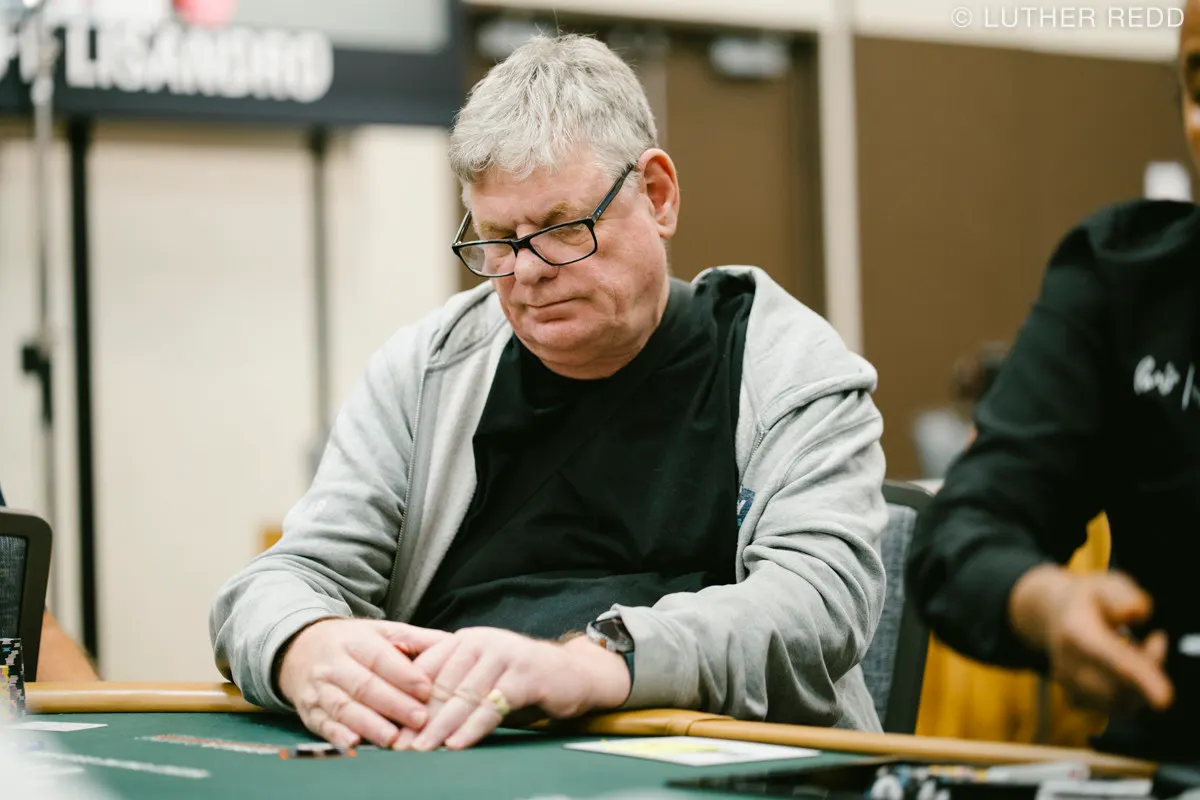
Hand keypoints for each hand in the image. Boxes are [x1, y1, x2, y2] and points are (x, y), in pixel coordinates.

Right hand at [277, 619, 449, 749]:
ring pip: (343, 707)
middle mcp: (334, 664)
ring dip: (368, 724)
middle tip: (420, 719)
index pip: (380, 658)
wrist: (300, 649)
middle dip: (393, 703)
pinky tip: (353, 744)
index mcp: (355, 641)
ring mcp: (319, 690)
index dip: (403, 675)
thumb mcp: (382, 631)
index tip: (427, 690)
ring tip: (392, 738)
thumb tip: (455, 643)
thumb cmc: (353, 642)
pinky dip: (337, 736)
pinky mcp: (310, 712)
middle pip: (364, 685)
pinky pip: (323, 725)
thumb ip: (416, 639)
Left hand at [390, 626, 631, 751]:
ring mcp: (505, 655)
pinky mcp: (526, 675)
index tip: (389, 727)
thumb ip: (450, 686)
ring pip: (464, 694)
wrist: (573, 674)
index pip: (427, 668)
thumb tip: (408, 717)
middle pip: (442, 683)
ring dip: (441, 726)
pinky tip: (457, 743)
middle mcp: (482, 641)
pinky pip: (493, 704)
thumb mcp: (481, 677)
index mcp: (465, 640)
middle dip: (419, 718)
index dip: (405, 699)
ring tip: (422, 749)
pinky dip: (473, 727)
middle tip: (400, 745)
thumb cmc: (519, 680)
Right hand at [1009, 566, 1173, 713]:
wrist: (1048, 614)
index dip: (1140, 678)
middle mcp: (1068, 664)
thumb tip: (1135, 614)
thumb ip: (1123, 595)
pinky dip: (1132, 691)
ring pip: (1123, 700)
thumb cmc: (1087, 599)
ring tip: (1139, 648)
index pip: (1112, 659)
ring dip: (1143, 680)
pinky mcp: (1077, 699)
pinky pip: (1117, 706)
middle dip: (1150, 667)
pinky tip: (1127, 669)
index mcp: (1076, 632)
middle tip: (1157, 639)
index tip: (1165, 699)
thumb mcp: (1104, 584)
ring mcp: (1070, 685)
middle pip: (1123, 686)